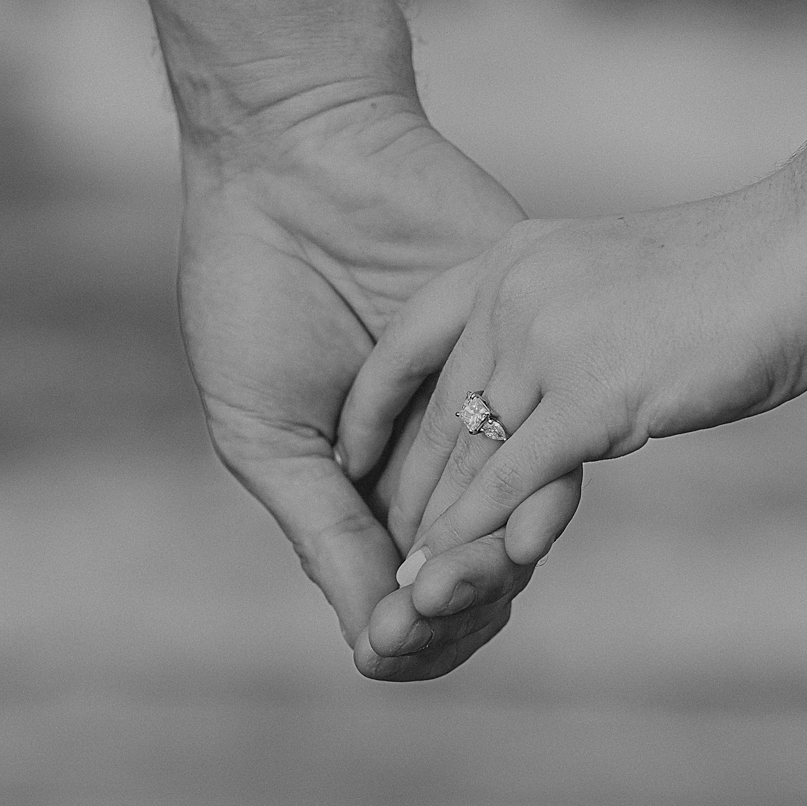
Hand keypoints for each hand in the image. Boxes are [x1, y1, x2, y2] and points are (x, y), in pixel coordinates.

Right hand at [178, 92, 575, 679]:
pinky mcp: (532, 355)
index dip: (410, 634)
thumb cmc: (255, 295)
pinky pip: (550, 443)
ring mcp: (492, 409)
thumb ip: (326, 534)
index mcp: (372, 488)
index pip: (414, 591)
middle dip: (454, 613)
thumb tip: (377, 643)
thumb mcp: (269, 435)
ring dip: (488, 570)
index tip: (387, 638)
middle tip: (423, 615)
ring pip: (518, 524)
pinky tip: (494, 527)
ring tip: (450, 585)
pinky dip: (522, 500)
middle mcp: (442, 459)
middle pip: (478, 573)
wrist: (292, 163)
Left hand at [336, 176, 806, 616]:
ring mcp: (545, 343)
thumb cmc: (738, 271)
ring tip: (407, 584)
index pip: (410, 341)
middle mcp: (511, 296)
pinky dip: (479, 533)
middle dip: (404, 492)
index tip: (354, 457)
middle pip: (435, 411)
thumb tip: (559, 387)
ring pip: (467, 454)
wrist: (804, 247)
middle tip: (380, 552)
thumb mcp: (616, 282)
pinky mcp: (589, 395)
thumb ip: (570, 329)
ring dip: (435, 529)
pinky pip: (512, 478)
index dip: (376, 408)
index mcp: (511, 259)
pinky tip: (456, 573)